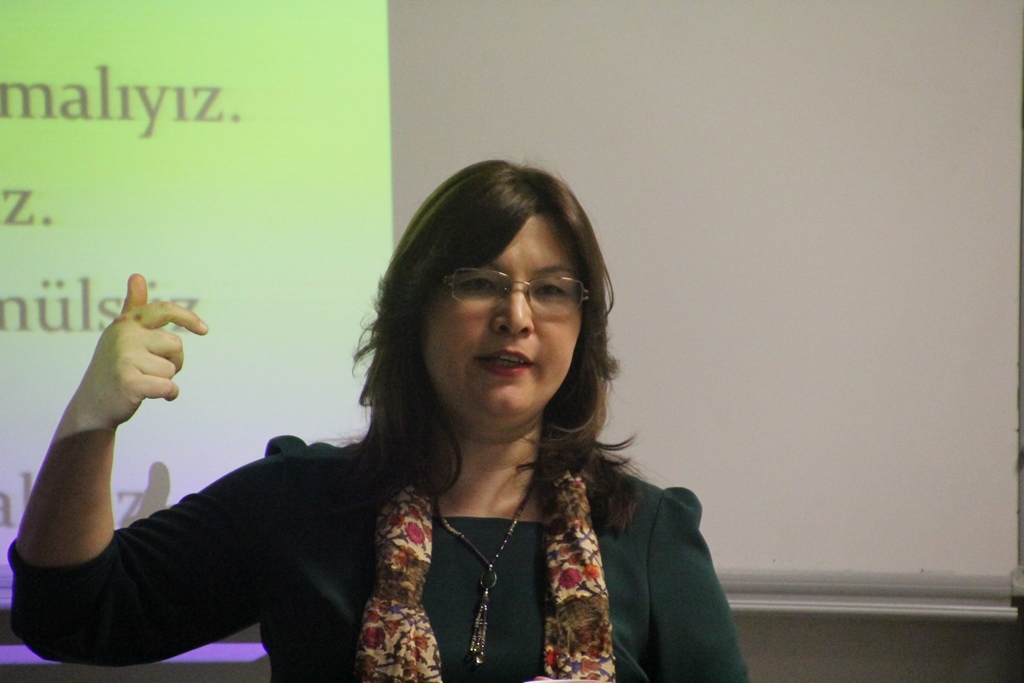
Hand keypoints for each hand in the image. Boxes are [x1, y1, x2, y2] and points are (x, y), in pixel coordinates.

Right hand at [56, 274, 207, 438]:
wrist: (93, 405)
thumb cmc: (114, 367)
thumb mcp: (122, 335)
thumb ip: (133, 307)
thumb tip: (137, 275)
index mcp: (126, 323)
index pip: (164, 310)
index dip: (187, 318)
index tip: (204, 330)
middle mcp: (124, 336)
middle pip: (176, 345)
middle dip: (173, 362)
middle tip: (150, 371)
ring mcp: (125, 358)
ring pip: (172, 368)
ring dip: (165, 380)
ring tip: (143, 382)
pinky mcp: (130, 382)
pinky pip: (169, 387)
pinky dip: (168, 395)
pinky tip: (151, 396)